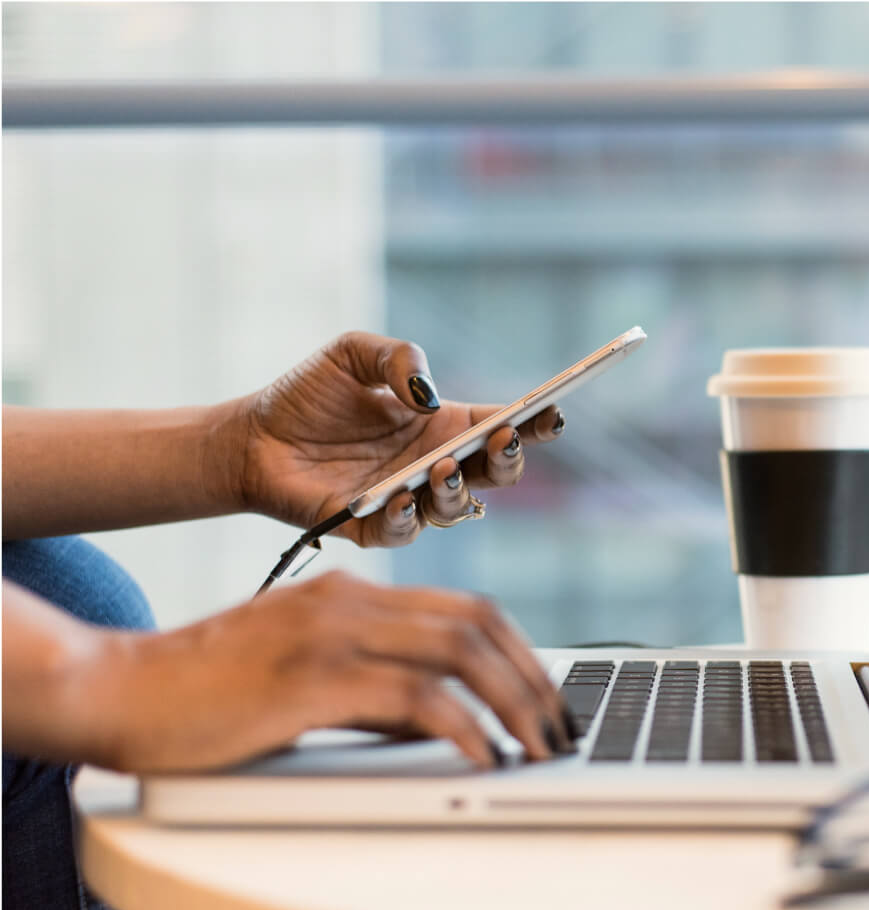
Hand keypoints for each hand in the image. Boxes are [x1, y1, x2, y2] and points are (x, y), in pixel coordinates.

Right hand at [85, 571, 574, 772]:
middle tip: (559, 727)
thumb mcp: (304, 676)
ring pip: (460, 652)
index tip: (547, 697)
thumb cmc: (205, 693)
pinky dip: (463, 727)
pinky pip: (415, 697)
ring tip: (538, 747)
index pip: (466, 608)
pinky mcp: (312, 678)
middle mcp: (349, 600)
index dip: (521, 651)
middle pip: (478, 623)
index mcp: (351, 593)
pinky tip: (482, 756)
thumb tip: (441, 721)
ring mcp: (331, 633)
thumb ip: (373, 687)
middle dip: (534, 678)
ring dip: (514, 702)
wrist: (116, 690)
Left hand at [234, 331, 565, 545]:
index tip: (551, 411)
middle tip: (502, 439)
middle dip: (509, 459)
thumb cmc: (307, 395)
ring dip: (458, 490)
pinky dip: (407, 518)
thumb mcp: (353, 353)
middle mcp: (435, 466)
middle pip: (496, 474)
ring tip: (442, 467)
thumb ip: (397, 357)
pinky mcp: (371, 527)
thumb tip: (427, 395)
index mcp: (443, 425)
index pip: (503, 426)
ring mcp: (408, 500)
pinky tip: (400, 496)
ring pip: (457, 509)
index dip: (534, 422)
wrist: (250, 437)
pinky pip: (403, 532)